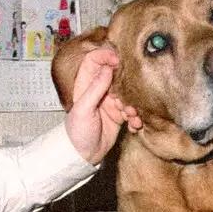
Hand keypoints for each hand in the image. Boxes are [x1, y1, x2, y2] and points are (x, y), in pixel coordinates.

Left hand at [63, 45, 140, 163]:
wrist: (83, 155)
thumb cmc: (77, 132)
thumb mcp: (83, 109)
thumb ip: (96, 88)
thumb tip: (108, 68)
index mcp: (85, 85)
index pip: (93, 61)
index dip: (104, 56)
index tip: (117, 60)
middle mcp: (99, 90)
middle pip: (115, 75)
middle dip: (126, 83)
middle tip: (128, 94)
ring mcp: (110, 102)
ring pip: (127, 93)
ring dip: (132, 103)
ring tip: (130, 114)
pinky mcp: (119, 115)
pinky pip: (132, 110)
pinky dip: (135, 116)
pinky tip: (134, 124)